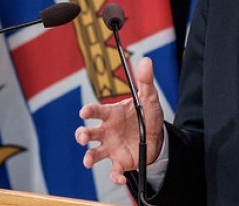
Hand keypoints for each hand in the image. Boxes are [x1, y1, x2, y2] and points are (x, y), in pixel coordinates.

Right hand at [75, 57, 164, 184]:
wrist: (157, 138)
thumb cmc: (146, 115)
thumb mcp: (149, 98)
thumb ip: (145, 81)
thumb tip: (146, 60)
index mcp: (111, 114)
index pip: (96, 111)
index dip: (88, 111)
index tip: (84, 112)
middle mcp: (106, 132)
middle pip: (88, 133)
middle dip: (82, 135)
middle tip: (83, 137)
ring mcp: (111, 148)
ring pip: (94, 153)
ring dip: (88, 157)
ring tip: (87, 160)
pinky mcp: (119, 162)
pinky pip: (113, 171)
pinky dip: (114, 176)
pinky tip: (118, 178)